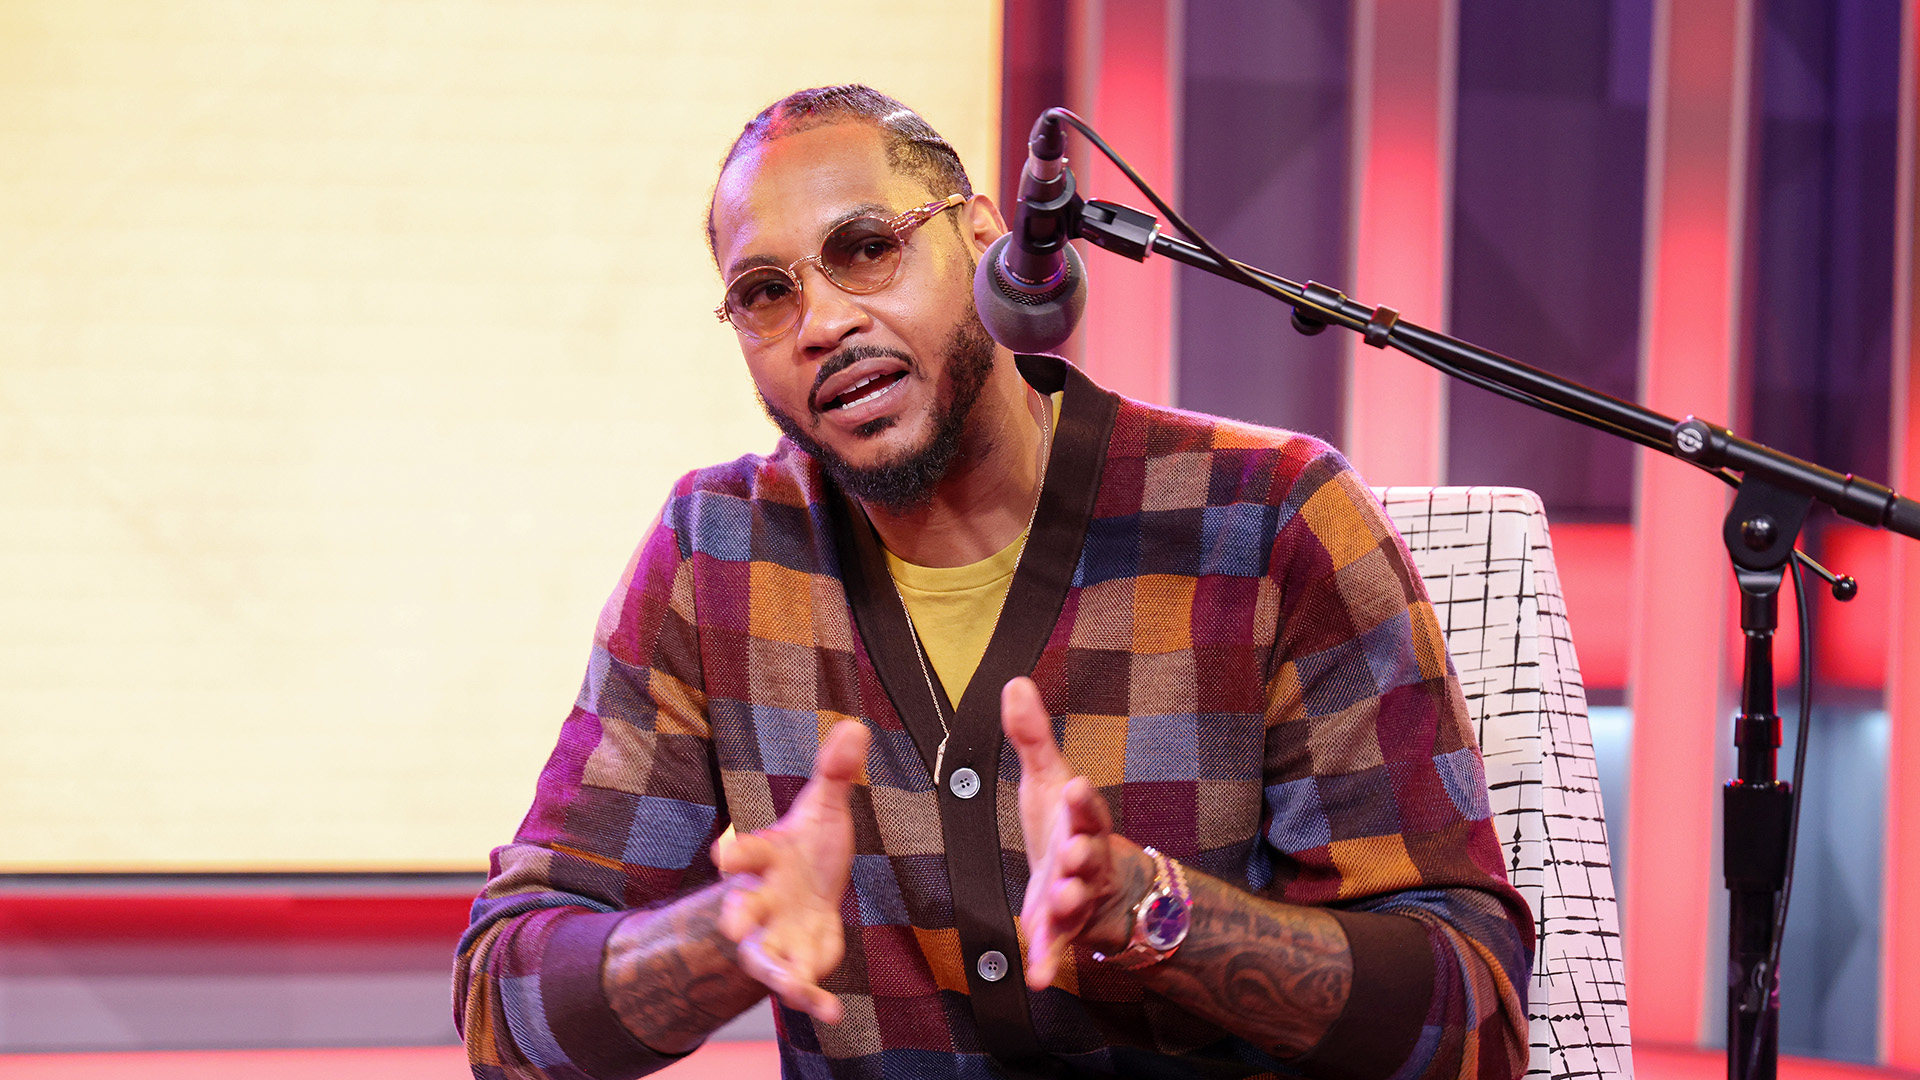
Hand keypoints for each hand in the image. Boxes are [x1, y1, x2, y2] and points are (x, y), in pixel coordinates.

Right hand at [711, 719, 869, 1023]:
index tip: (724, 852)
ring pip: (766, 959)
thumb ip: (835, 773)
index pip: (746, 853)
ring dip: (779, 972)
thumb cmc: (806, 848)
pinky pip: (801, 984)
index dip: (735, 852)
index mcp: (765, 858)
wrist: (806, 892)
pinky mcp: (799, 961)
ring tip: (796, 987)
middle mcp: (761, 901)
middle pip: (740, 912)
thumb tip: (857, 727)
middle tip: (731, 926)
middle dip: (736, 918)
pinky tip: (831, 1012)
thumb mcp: (823, 808)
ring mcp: (776, 935)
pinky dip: (813, 1000)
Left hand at [1001, 677, 1145, 990]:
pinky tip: (1033, 978)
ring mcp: (1076, 898)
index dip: (1081, 800)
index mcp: (1082, 821)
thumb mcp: (1047, 780)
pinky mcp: (1062, 930)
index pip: (1087, 807)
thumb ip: (1032, 737)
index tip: (1073, 786)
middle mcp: (1085, 860)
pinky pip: (1055, 948)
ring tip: (1060, 901)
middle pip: (1086, 855)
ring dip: (1068, 902)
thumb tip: (1013, 681)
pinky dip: (1045, 962)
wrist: (1099, 887)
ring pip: (1074, 901)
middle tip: (1072, 850)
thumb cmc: (1067, 827)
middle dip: (1080, 853)